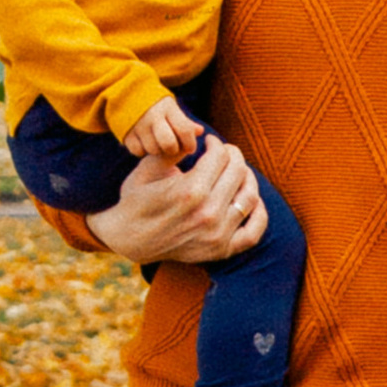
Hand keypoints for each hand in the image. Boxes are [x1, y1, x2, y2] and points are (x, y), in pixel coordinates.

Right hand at [87, 130, 267, 267]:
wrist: (128, 239)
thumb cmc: (136, 200)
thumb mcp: (147, 169)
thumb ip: (174, 150)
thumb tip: (198, 135)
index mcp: (190, 191)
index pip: (220, 156)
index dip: (216, 143)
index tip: (210, 142)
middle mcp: (208, 214)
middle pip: (238, 172)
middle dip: (232, 154)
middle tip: (224, 152)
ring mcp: (217, 235)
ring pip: (249, 197)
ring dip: (247, 177)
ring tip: (236, 171)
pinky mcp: (220, 250)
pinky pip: (253, 232)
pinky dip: (259, 214)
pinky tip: (252, 200)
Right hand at [120, 93, 202, 164]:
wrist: (127, 92)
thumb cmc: (156, 103)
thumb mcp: (171, 108)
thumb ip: (185, 122)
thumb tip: (200, 132)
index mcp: (168, 108)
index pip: (184, 130)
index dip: (190, 143)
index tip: (190, 148)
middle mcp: (153, 116)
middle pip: (168, 144)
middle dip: (173, 150)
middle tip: (172, 148)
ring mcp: (137, 124)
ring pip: (153, 150)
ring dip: (158, 151)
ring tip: (158, 144)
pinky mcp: (125, 132)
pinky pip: (137, 151)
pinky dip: (143, 151)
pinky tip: (145, 143)